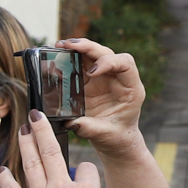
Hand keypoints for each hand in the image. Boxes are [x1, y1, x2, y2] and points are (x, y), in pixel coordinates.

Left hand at [0, 110, 126, 187]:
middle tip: (36, 116)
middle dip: (44, 130)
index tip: (84, 178)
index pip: (85, 168)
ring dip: (26, 145)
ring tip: (22, 131)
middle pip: (53, 152)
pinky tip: (0, 170)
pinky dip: (5, 180)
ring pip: (31, 165)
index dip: (86, 172)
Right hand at [54, 37, 146, 156]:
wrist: (116, 141)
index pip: (125, 63)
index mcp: (130, 89)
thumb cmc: (116, 137)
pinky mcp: (91, 82)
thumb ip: (89, 128)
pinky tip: (57, 56)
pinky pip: (81, 64)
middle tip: (68, 45)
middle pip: (106, 53)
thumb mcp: (105, 135)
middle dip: (88, 47)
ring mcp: (104, 78)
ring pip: (93, 54)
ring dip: (77, 48)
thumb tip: (70, 122)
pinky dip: (70, 58)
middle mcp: (118, 78)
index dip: (109, 62)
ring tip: (59, 46)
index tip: (92, 73)